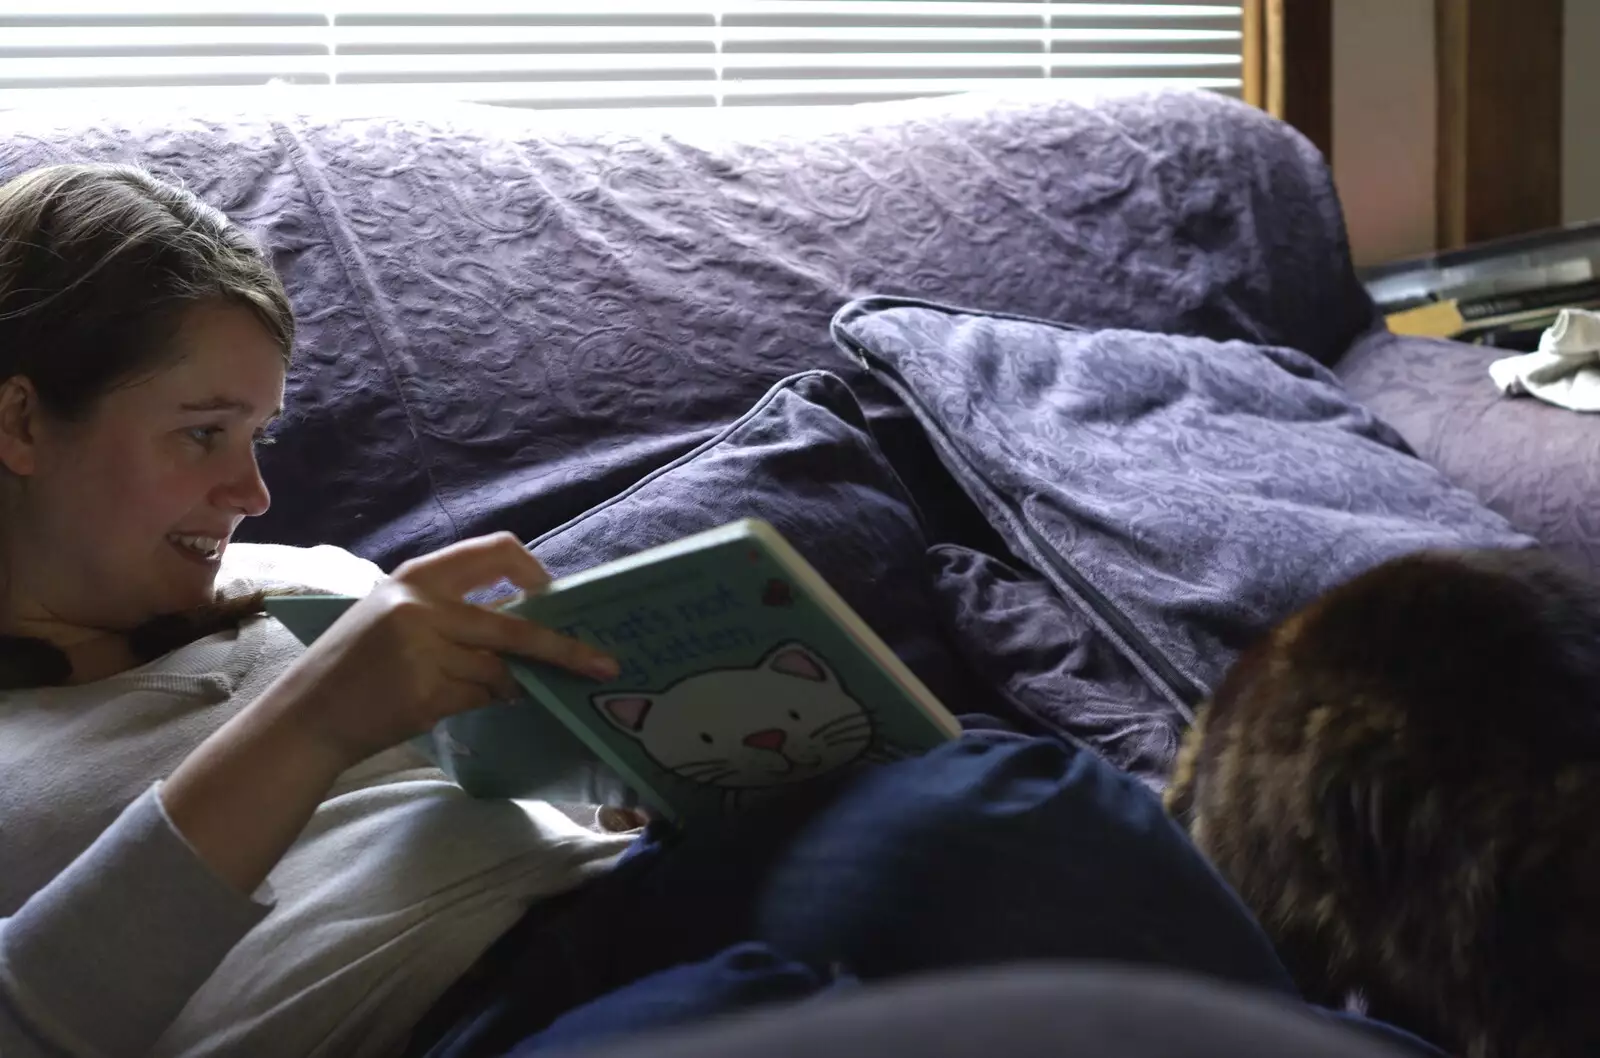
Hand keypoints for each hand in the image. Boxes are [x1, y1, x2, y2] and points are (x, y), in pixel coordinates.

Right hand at [267, 532, 618, 769]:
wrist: (307, 714)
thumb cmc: (359, 662)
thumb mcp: (397, 615)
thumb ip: (455, 611)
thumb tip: (531, 622)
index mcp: (418, 577)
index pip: (494, 551)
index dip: (533, 571)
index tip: (554, 594)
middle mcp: (421, 608)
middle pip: (515, 628)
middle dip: (565, 649)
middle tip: (604, 664)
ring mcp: (424, 652)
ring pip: (499, 672)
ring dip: (504, 685)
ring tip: (470, 685)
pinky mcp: (426, 694)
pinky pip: (480, 699)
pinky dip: (478, 704)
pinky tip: (441, 701)